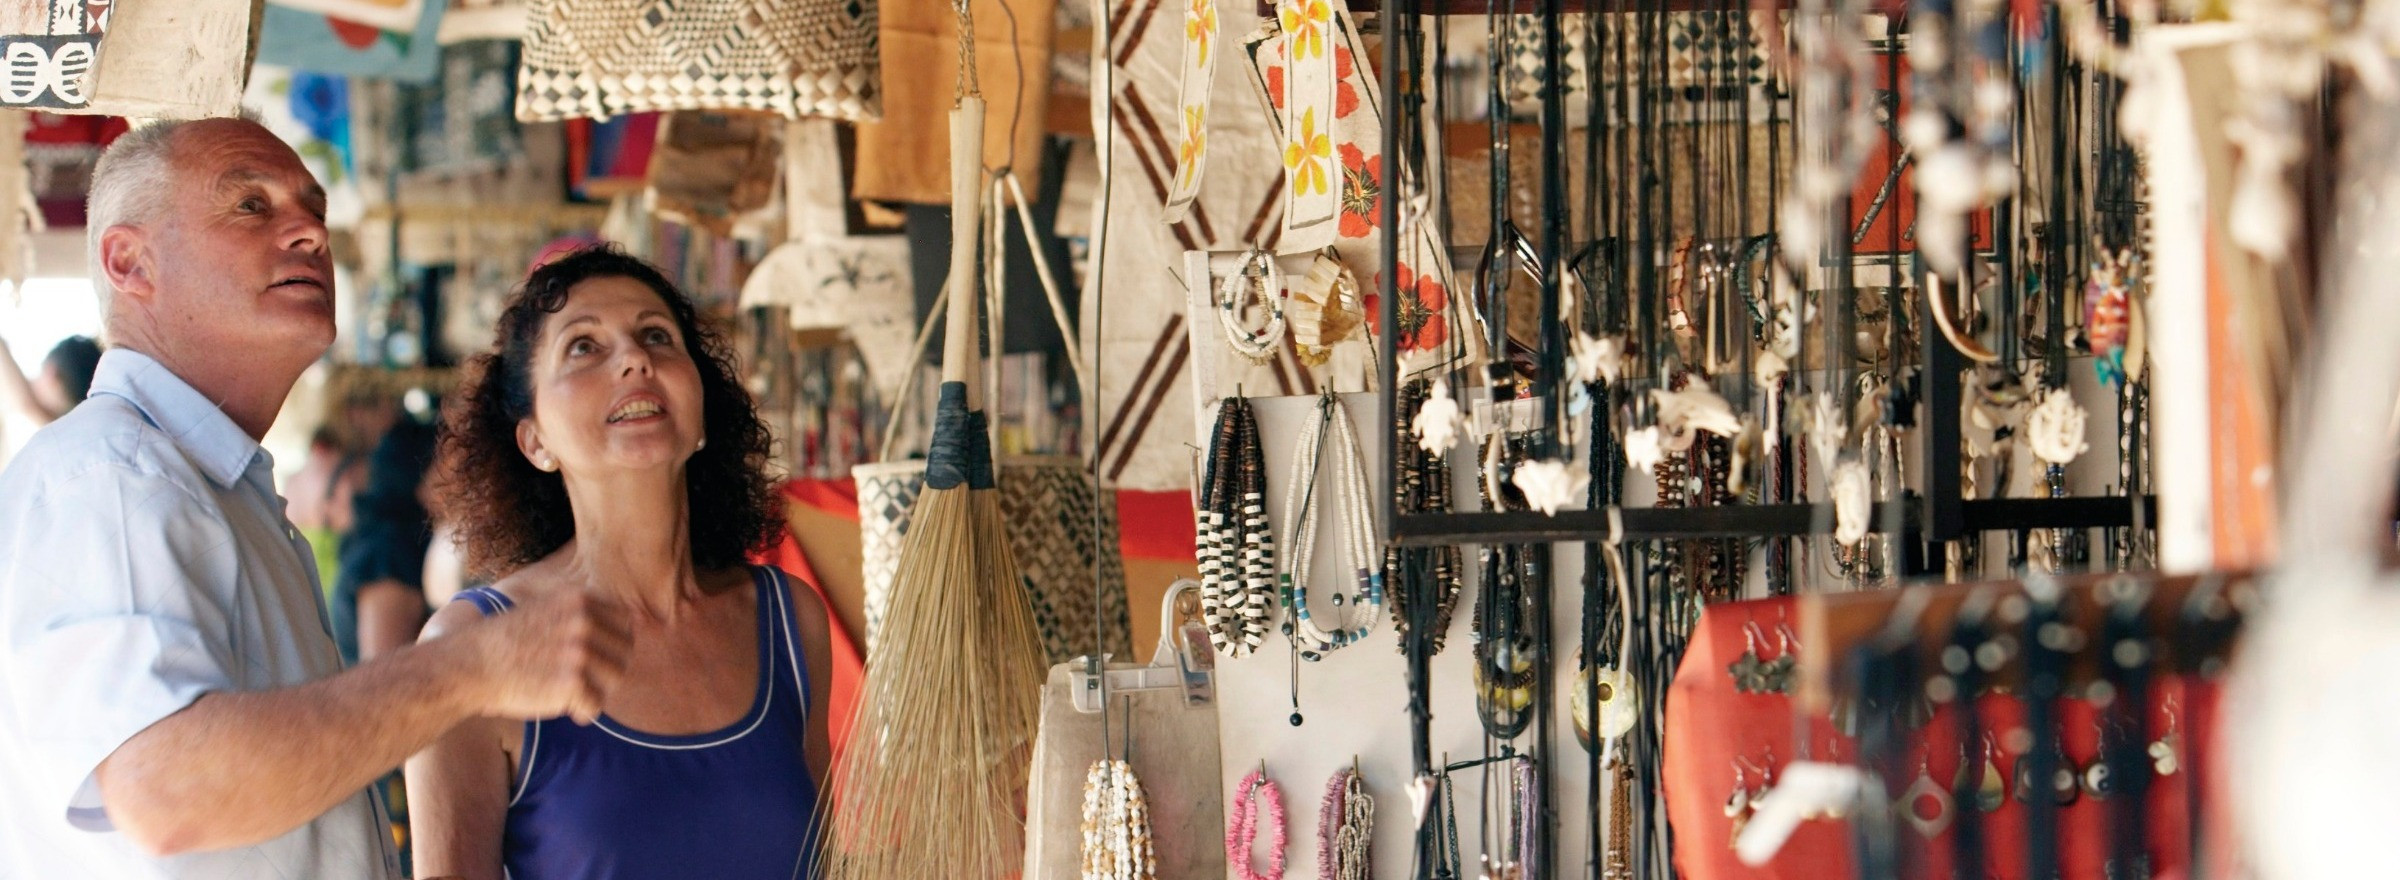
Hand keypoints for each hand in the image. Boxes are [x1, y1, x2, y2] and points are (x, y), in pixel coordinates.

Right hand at [463, 590, 633, 723]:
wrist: (469, 665)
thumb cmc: (507, 643)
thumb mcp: (546, 610)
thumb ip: (582, 615)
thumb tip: (630, 627)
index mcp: (580, 600)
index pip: (625, 624)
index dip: (616, 645)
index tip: (600, 660)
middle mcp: (584, 622)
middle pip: (624, 653)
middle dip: (609, 672)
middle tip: (588, 684)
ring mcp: (580, 652)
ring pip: (615, 679)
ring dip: (599, 692)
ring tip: (577, 698)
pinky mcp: (573, 683)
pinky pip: (596, 704)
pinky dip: (585, 713)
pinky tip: (572, 713)